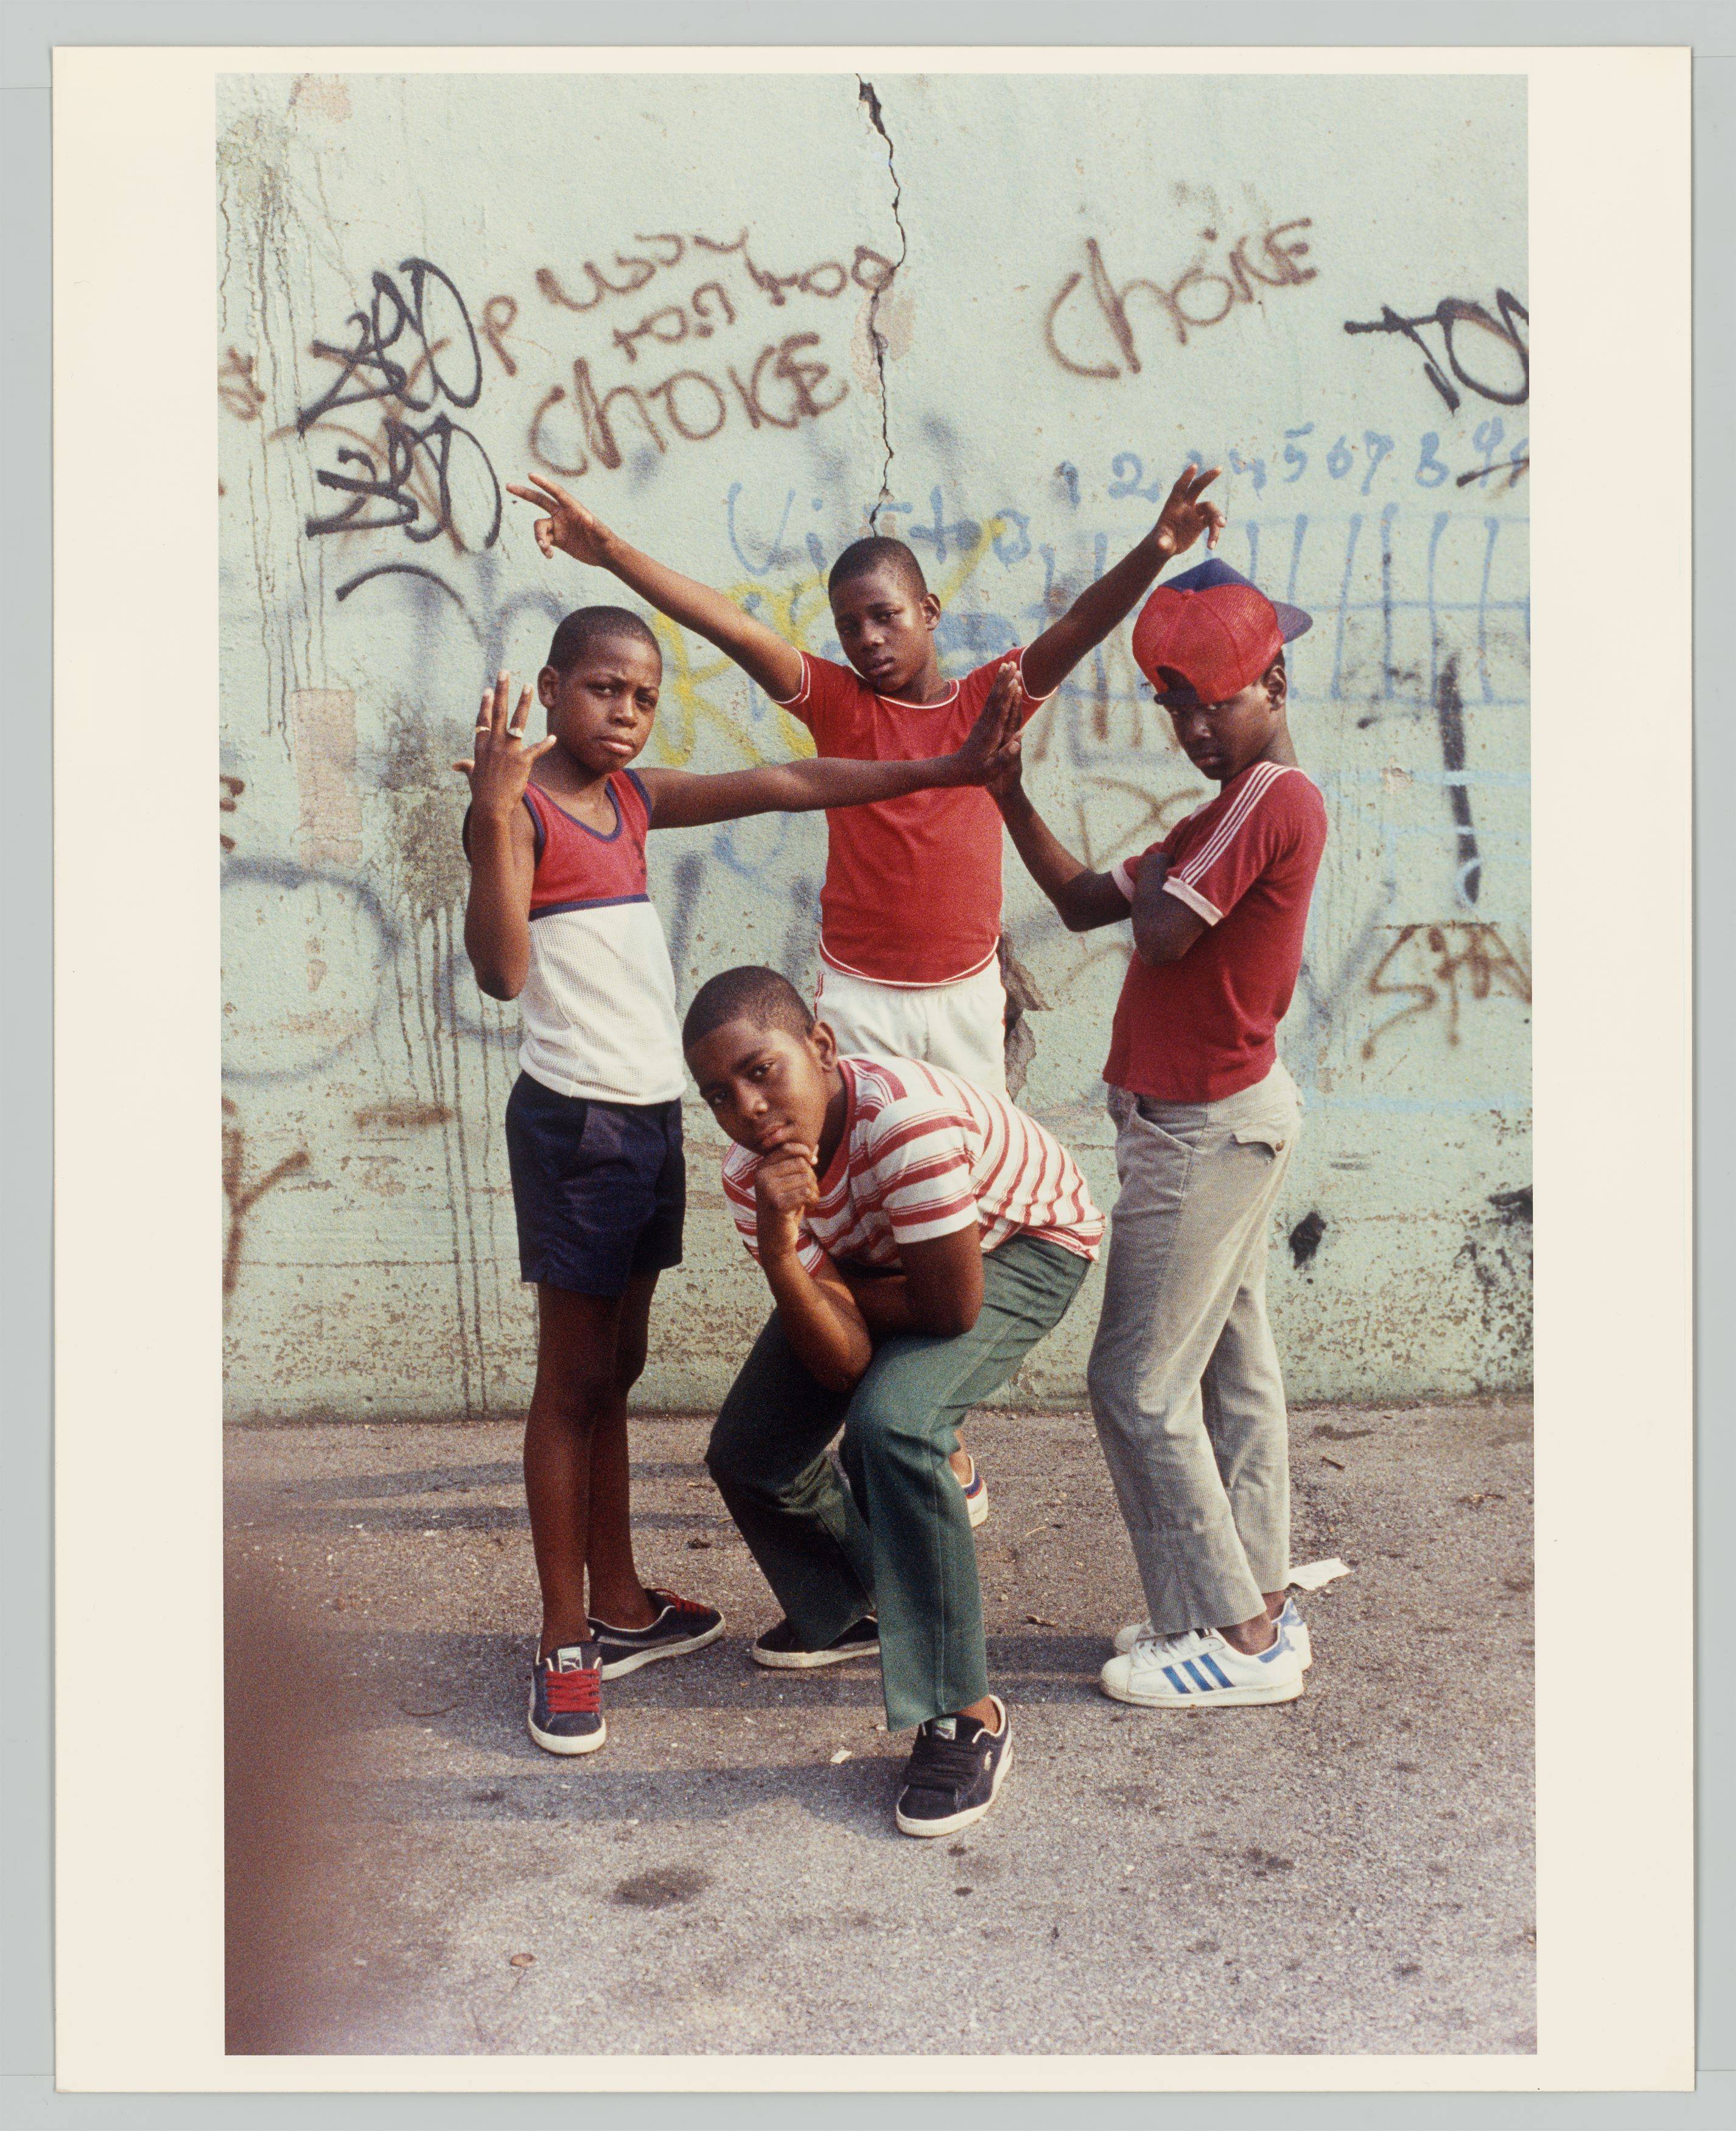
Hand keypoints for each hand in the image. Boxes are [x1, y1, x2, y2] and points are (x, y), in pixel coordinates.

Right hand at [452, 672, 556, 813]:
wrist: (490, 807)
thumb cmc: (481, 792)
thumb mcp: (472, 776)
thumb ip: (466, 766)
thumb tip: (456, 765)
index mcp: (482, 747)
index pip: (483, 720)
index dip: (485, 704)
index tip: (488, 689)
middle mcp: (494, 744)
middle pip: (498, 712)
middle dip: (502, 691)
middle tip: (505, 673)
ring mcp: (508, 751)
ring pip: (517, 721)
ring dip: (523, 703)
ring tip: (528, 687)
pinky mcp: (522, 762)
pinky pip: (536, 750)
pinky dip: (546, 745)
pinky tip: (554, 737)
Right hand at [505, 472, 615, 567]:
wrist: (605, 555)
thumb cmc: (606, 541)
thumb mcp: (602, 535)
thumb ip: (596, 527)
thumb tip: (588, 518)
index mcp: (573, 508)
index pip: (556, 493)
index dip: (544, 484)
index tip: (530, 475)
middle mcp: (563, 514)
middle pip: (540, 500)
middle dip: (525, 493)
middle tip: (508, 485)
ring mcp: (558, 526)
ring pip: (539, 527)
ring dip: (539, 538)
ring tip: (546, 549)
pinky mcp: (557, 540)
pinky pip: (543, 541)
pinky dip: (543, 548)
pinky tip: (549, 556)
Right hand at [754, 1143, 819, 1263]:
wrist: (774, 1238)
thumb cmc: (785, 1208)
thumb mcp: (790, 1184)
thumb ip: (800, 1164)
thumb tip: (817, 1146)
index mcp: (762, 1168)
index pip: (788, 1148)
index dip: (805, 1152)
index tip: (814, 1163)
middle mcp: (762, 1176)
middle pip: (801, 1163)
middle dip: (812, 1176)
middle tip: (811, 1190)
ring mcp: (767, 1190)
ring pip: (806, 1178)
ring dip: (814, 1190)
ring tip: (809, 1200)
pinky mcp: (777, 1204)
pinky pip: (806, 1192)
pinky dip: (813, 1199)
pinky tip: (808, 1207)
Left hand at [951, 662, 1027, 787]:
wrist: (955, 770)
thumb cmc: (975, 773)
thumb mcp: (991, 770)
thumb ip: (1004, 757)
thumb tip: (1018, 743)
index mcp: (991, 734)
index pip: (1001, 711)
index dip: (1008, 696)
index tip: (1015, 681)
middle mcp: (986, 724)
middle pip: (996, 698)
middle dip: (1004, 680)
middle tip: (1012, 663)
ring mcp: (982, 722)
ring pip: (992, 697)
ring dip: (1000, 680)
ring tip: (1007, 665)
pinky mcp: (981, 722)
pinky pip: (990, 702)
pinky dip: (997, 690)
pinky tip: (1000, 683)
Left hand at [1152, 463, 1225, 560]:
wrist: (1165, 547)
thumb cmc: (1160, 542)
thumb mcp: (1160, 543)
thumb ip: (1162, 542)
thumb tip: (1162, 545)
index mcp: (1173, 505)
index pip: (1179, 488)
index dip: (1186, 477)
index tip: (1194, 465)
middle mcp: (1186, 506)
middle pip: (1198, 487)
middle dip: (1208, 477)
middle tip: (1220, 468)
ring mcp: (1195, 513)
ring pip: (1211, 510)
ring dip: (1217, 519)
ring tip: (1219, 531)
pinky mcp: (1201, 523)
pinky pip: (1213, 525)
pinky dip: (1214, 535)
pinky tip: (1211, 546)